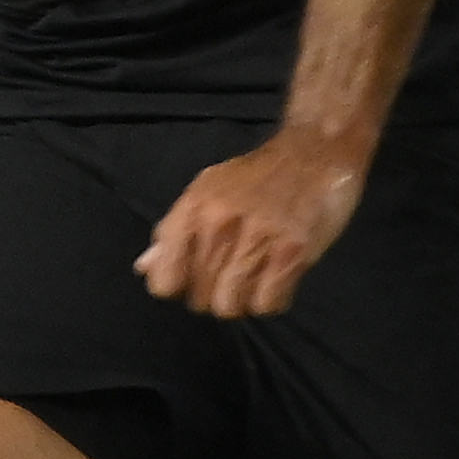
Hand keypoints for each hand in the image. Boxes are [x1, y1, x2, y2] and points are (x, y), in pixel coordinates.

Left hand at [136, 128, 367, 318]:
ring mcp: (256, 238)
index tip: (194, 279)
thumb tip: (144, 268)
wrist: (315, 151)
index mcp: (192, 210)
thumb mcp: (206, 192)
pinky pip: (267, 303)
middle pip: (199, 299)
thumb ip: (174, 232)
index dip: (178, 287)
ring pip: (230, 306)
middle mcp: (218, 225)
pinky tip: (278, 277)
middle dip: (214, 294)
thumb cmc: (257, 176)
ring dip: (243, 300)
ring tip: (256, 278)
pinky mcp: (292, 251)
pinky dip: (273, 298)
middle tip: (234, 275)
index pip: (164, 280)